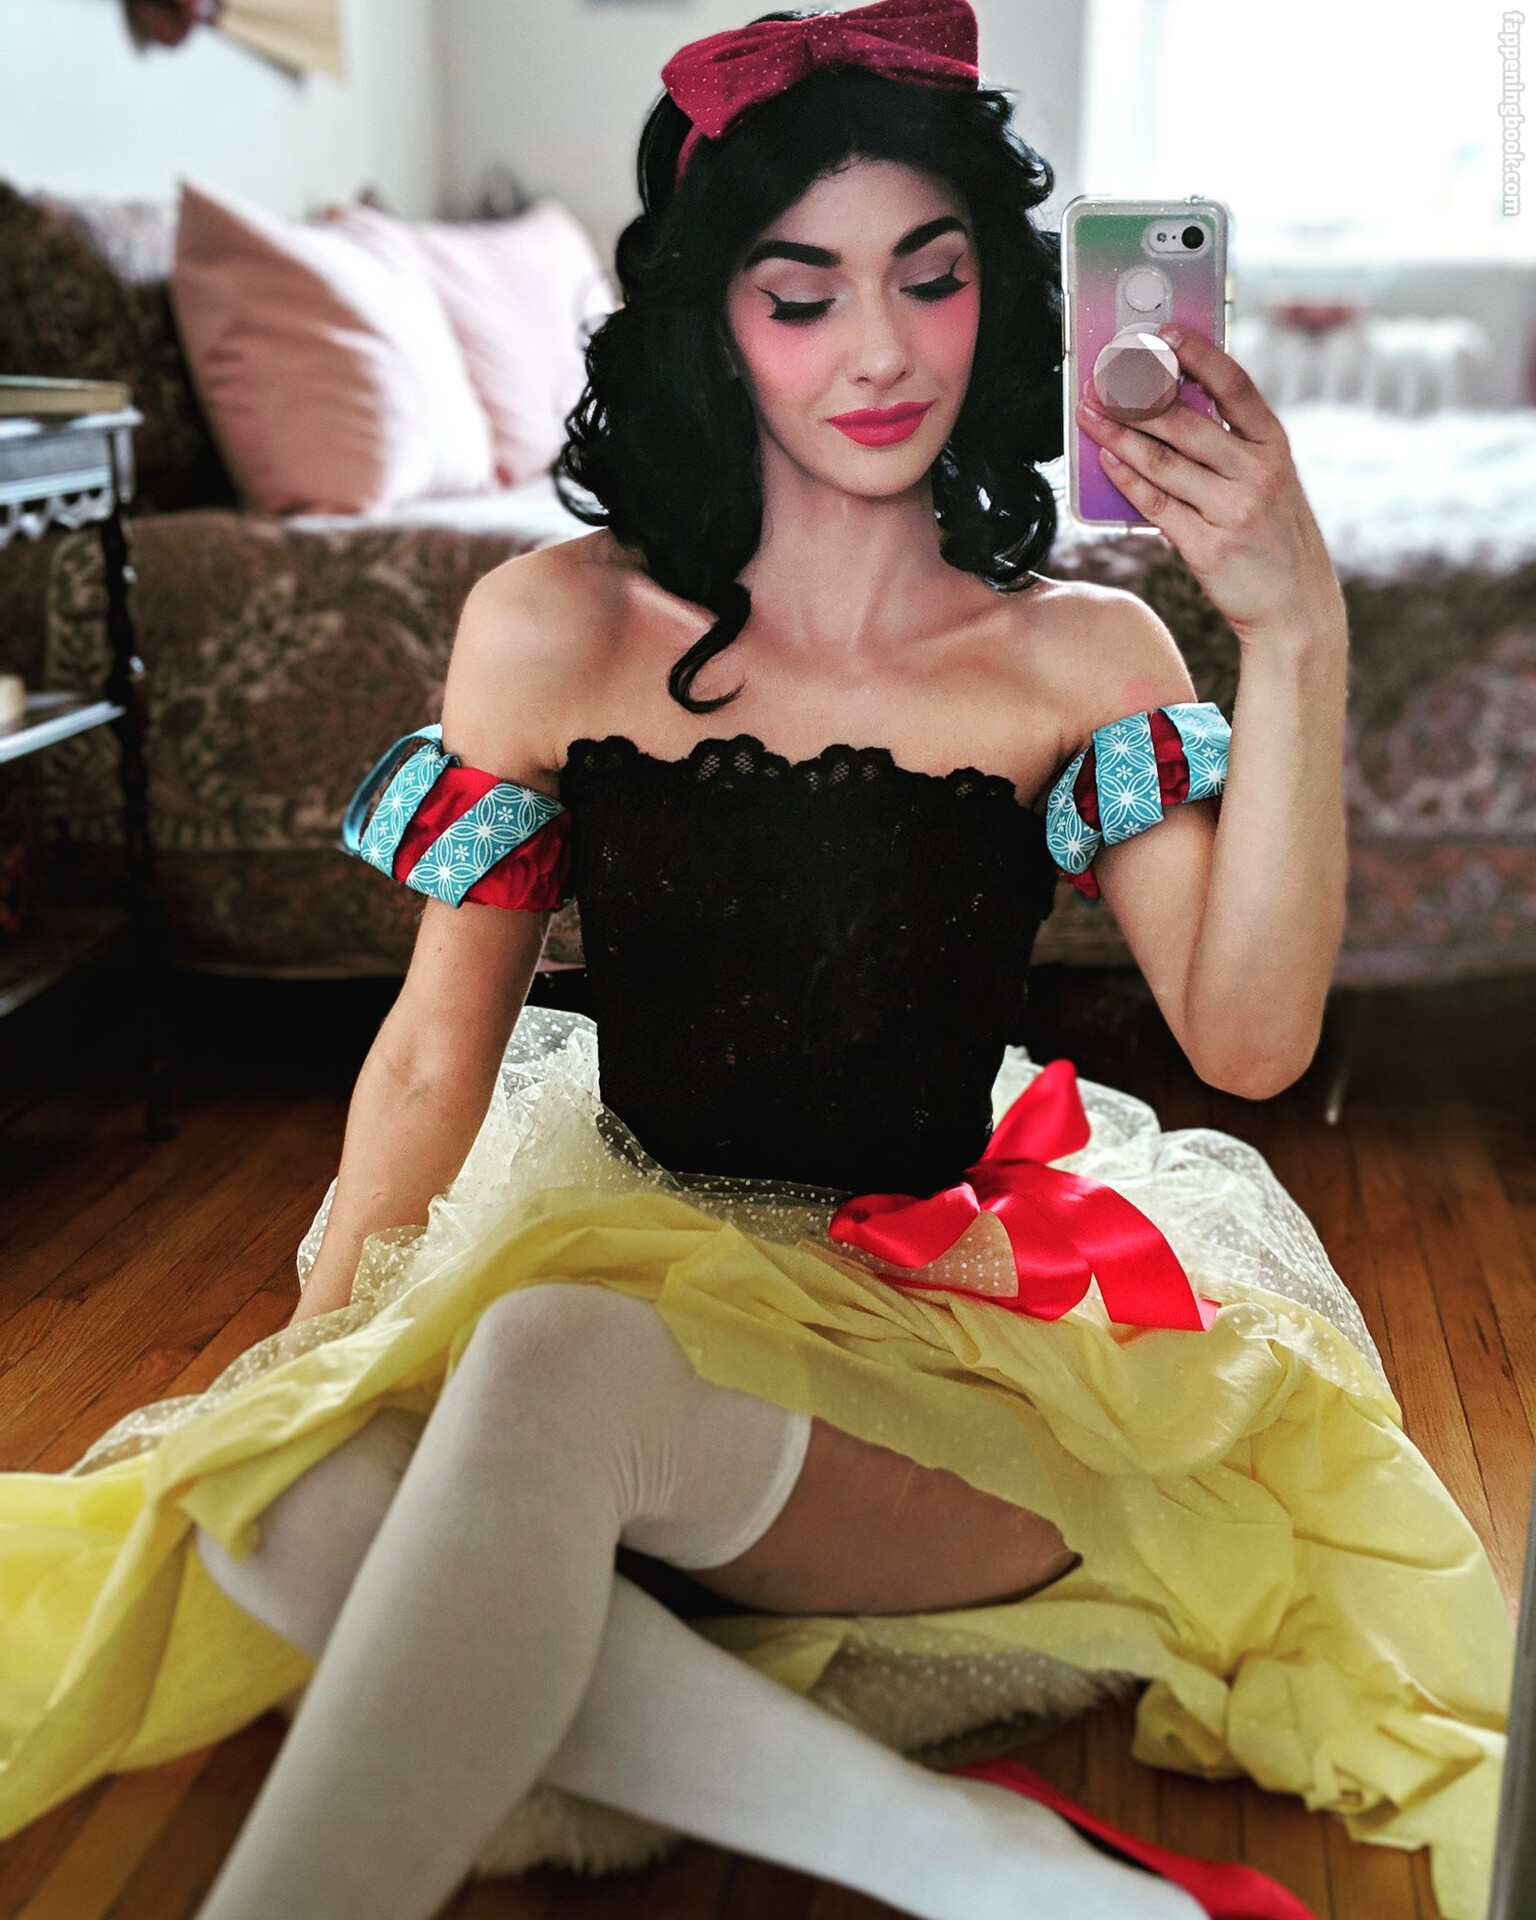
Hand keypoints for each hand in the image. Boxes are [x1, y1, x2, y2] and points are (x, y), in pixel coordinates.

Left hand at [1075, 328, 1345, 649]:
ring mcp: (1233, 511)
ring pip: (1163, 463)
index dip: (1199, 355)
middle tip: (1102, 378)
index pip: (1236, 385)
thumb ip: (1234, 444)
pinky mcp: (1208, 548)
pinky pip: (1157, 507)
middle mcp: (1258, 473)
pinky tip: (1105, 460)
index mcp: (1275, 446)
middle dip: (1136, 397)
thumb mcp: (1271, 480)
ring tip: (1089, 414)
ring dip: (1118, 435)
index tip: (1165, 333)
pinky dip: (1127, 481)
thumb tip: (1175, 405)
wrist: (1295, 607)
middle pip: (1186, 423)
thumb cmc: (1275, 537)